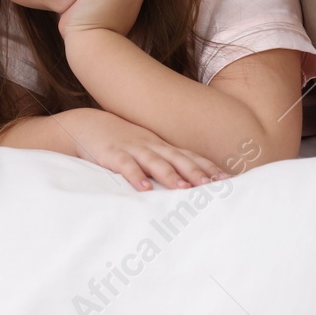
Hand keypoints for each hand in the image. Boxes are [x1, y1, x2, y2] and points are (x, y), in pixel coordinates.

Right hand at [58, 107, 225, 190]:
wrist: (88, 125)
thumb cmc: (122, 142)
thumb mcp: (146, 149)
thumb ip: (165, 163)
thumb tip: (189, 183)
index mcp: (161, 146)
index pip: (190, 156)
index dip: (209, 167)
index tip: (227, 180)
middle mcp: (151, 145)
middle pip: (178, 158)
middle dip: (197, 172)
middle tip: (214, 185)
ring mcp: (132, 148)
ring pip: (155, 161)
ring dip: (170, 175)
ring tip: (184, 188)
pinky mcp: (112, 154)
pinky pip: (125, 165)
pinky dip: (135, 176)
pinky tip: (144, 189)